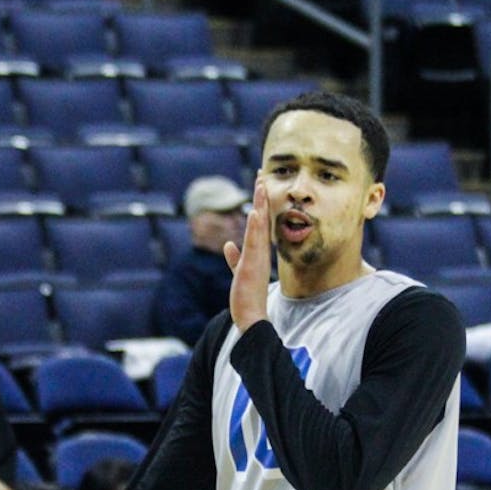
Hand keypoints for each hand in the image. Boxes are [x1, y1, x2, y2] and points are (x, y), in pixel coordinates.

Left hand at [223, 172, 271, 331]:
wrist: (251, 315)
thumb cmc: (247, 296)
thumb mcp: (240, 272)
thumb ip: (234, 258)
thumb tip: (228, 244)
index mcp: (258, 251)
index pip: (260, 222)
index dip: (260, 202)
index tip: (260, 184)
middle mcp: (260, 251)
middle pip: (261, 218)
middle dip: (261, 196)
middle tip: (261, 174)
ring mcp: (257, 257)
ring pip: (259, 226)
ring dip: (260, 205)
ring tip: (260, 185)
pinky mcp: (251, 265)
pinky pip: (254, 243)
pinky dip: (254, 227)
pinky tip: (254, 212)